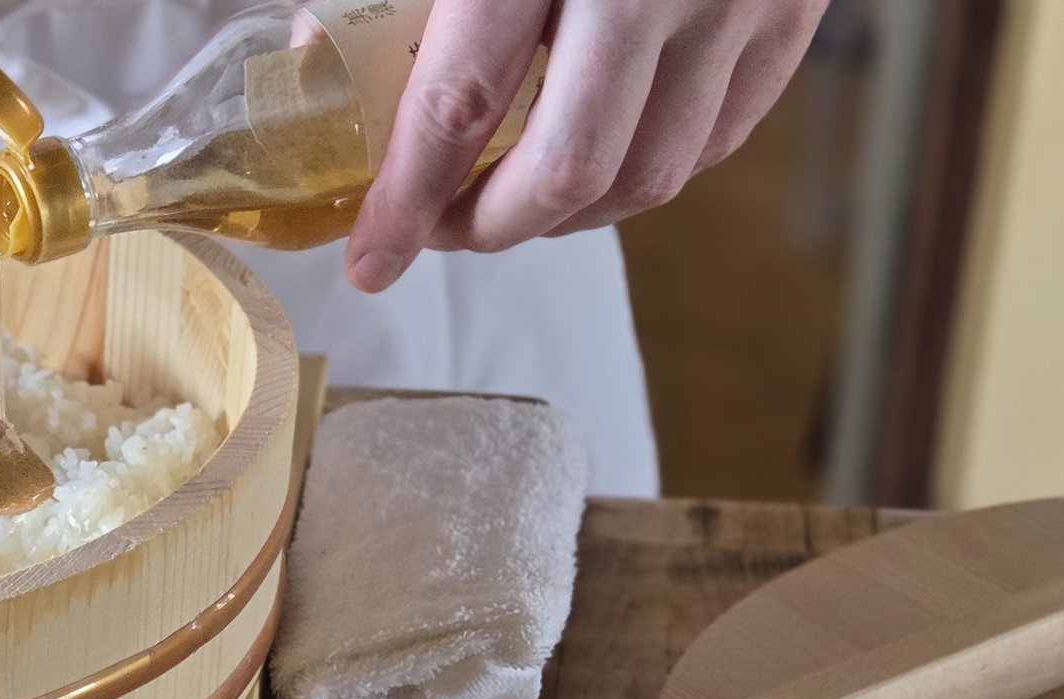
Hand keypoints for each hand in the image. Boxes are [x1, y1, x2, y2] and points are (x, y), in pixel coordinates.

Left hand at [344, 0, 828, 291]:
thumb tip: (318, 63)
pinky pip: (718, 136)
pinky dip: (645, 170)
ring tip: (504, 203)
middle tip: (434, 230)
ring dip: (565, 215)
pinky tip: (593, 163)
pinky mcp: (795, 7)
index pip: (462, 106)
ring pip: (651, 174)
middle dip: (486, 227)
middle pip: (567, 169)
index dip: (407, 201)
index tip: (370, 260)